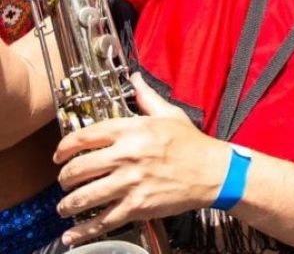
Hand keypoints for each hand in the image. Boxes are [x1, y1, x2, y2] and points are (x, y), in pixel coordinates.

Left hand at [54, 73, 227, 246]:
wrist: (214, 171)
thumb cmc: (193, 143)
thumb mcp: (170, 115)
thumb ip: (147, 97)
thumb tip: (135, 79)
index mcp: (132, 130)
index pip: (84, 137)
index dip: (64, 147)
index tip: (58, 155)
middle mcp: (126, 156)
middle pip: (77, 169)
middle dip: (64, 178)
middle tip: (64, 182)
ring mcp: (130, 182)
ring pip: (84, 197)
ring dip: (68, 204)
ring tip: (65, 206)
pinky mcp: (137, 206)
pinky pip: (102, 221)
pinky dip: (83, 231)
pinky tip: (72, 234)